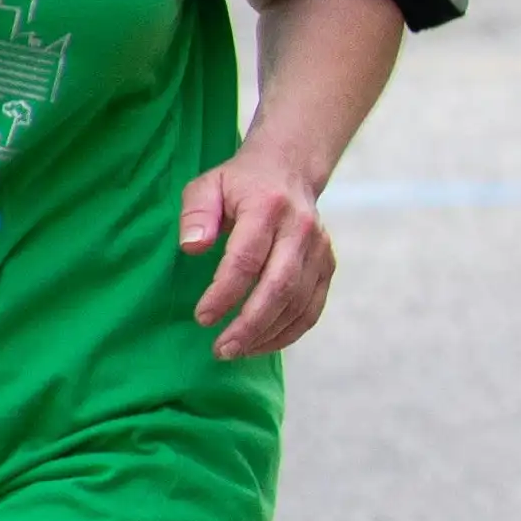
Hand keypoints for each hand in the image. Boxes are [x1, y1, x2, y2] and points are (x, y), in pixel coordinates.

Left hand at [180, 147, 340, 360]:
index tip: (202, 317)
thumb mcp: (207, 186)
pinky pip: (312, 309)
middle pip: (279, 287)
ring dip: (267, 335)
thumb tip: (192, 248)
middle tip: (221, 350)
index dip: (224, 294)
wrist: (289, 169)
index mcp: (267, 206)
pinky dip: (289, 333)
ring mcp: (319, 249)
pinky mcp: (327, 265)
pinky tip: (262, 344)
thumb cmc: (239, 184)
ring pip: (298, 303)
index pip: (246, 259)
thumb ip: (195, 214)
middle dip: (249, 325)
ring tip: (236, 351)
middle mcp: (301, 228)